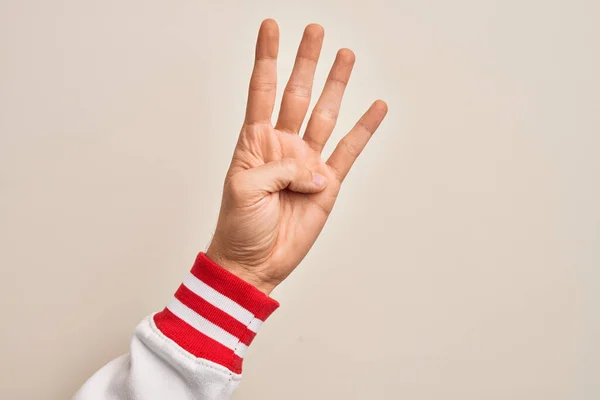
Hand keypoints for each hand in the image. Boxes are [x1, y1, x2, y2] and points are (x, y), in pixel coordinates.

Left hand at [206, 19, 386, 293]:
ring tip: (346, 56)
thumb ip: (280, 169)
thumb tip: (316, 170)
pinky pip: (349, 150)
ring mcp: (307, 163)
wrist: (255, 263)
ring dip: (336, 85)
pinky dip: (364, 129)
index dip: (267, 58)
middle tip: (315, 30)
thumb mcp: (245, 189)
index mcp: (256, 142)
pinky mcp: (328, 184)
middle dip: (306, 61)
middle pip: (297, 93)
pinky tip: (375, 108)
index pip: (262, 90)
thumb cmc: (239, 226)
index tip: (270, 27)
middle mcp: (283, 146)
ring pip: (325, 114)